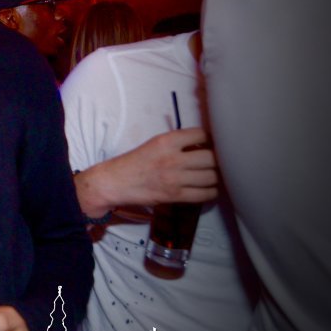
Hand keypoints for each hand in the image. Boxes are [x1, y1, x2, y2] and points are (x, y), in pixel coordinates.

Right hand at [77, 127, 217, 217]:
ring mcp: (175, 178)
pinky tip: (206, 188)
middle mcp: (173, 159)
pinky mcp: (175, 195)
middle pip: (212, 157)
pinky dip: (210, 192)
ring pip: (211, 176)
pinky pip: (205, 194)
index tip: (211, 143)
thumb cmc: (133, 162)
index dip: (210, 139)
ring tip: (210, 175)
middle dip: (216, 160)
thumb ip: (177, 143)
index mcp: (166, 141)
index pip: (202, 134)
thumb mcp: (154, 144)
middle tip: (215, 162)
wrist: (114, 182)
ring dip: (215, 176)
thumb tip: (204, 145)